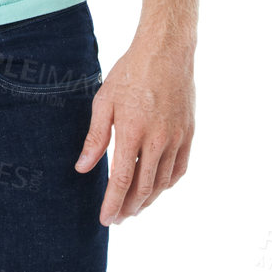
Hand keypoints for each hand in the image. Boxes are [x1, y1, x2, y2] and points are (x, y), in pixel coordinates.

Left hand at [74, 34, 194, 223]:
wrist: (166, 51)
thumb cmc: (130, 73)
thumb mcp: (104, 102)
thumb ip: (95, 139)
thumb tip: (82, 168)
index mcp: (133, 133)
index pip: (123, 181)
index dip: (113, 204)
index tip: (105, 220)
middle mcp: (159, 140)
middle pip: (144, 188)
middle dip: (129, 208)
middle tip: (117, 220)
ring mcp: (177, 138)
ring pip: (163, 182)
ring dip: (148, 200)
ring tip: (134, 209)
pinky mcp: (189, 133)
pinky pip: (180, 168)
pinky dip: (167, 184)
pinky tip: (157, 188)